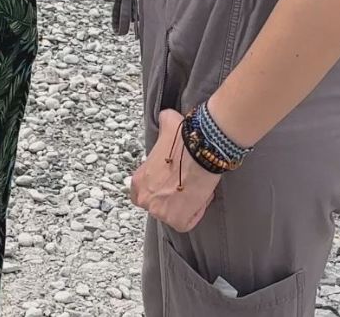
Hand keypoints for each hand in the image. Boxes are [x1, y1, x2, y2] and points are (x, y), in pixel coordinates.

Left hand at [126, 109, 220, 232]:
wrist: (201, 149)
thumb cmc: (184, 139)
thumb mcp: (167, 126)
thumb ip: (162, 123)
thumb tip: (165, 116)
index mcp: (138, 181)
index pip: (142, 193)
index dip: (158, 189)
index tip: (171, 182)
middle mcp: (144, 199)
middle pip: (158, 205)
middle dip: (172, 198)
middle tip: (186, 184)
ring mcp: (159, 212)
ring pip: (174, 214)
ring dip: (186, 204)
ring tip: (196, 187)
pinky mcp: (177, 221)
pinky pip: (187, 222)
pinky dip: (196, 212)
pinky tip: (201, 196)